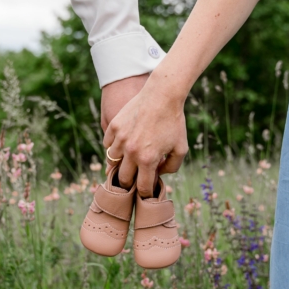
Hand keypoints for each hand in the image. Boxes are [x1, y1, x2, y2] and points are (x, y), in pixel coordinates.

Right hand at [103, 77, 188, 197]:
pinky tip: (123, 144)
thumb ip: (171, 167)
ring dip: (120, 164)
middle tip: (135, 179)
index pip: (142, 187)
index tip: (146, 192)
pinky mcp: (114, 126)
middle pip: (123, 179)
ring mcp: (120, 138)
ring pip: (112, 162)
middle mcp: (131, 151)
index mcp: (148, 160)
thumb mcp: (181, 148)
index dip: (145, 193)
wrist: (162, 95)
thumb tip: (158, 174)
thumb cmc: (174, 122)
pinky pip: (107, 144)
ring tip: (128, 161)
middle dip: (130, 183)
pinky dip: (113, 147)